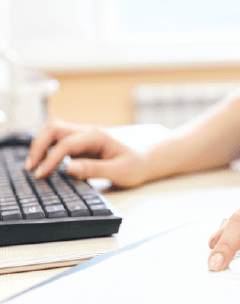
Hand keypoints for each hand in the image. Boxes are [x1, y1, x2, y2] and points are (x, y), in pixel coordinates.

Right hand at [25, 118, 148, 187]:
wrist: (144, 163)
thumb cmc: (134, 167)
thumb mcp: (119, 172)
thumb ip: (95, 169)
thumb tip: (70, 168)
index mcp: (98, 137)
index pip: (67, 143)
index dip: (51, 159)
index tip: (41, 175)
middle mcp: (89, 133)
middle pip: (55, 129)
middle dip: (39, 145)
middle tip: (31, 168)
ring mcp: (84, 137)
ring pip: (54, 131)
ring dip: (40, 145)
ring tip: (33, 166)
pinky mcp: (81, 144)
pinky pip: (58, 140)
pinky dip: (47, 148)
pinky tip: (43, 163)